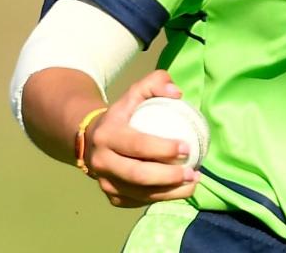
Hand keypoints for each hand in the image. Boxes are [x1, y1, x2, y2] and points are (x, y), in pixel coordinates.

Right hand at [80, 70, 200, 207]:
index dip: (163, 148)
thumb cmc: (122, 115)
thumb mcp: (134, 93)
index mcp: (107, 135)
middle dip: (169, 176)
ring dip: (170, 192)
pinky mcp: (112, 197)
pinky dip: (161, 198)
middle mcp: (102, 162)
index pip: (137, 144)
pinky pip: (139, 201)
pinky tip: (179, 190)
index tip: (187, 148)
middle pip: (138, 175)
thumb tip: (177, 93)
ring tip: (193, 182)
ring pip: (140, 193)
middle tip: (193, 172)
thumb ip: (156, 83)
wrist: (91, 138)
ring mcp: (105, 182)